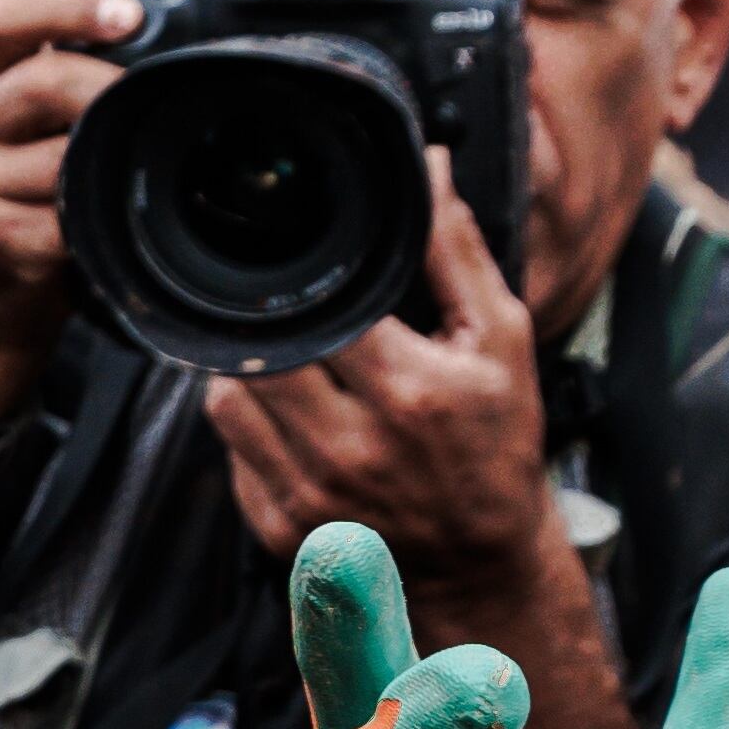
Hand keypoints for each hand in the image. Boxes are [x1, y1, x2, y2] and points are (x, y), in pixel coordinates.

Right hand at [0, 0, 144, 417]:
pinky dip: (98, 225)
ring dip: (110, 171)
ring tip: (129, 188)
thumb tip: (195, 26)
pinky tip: (104, 236)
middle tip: (161, 114)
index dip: (68, 3)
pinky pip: (63, 217)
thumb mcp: (58, 135)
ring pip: (62, 154)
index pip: (6, 15)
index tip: (129, 17)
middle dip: (113, 93)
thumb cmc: (45, 210)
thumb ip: (97, 83)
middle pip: (44, 79)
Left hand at [204, 152, 550, 585]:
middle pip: (262, 353)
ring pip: (228, 398)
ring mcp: (308, 492)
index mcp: (411, 393)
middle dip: (272, 324)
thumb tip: (429, 168)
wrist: (480, 560)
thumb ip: (457, 252)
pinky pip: (230, 449)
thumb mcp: (500, 341)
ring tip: (289, 360)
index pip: (320, 310)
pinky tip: (289, 415)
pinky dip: (249, 422)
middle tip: (292, 312)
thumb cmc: (495, 445)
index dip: (305, 278)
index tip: (307, 264)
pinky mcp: (277, 524)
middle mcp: (351, 448)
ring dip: (250, 370)